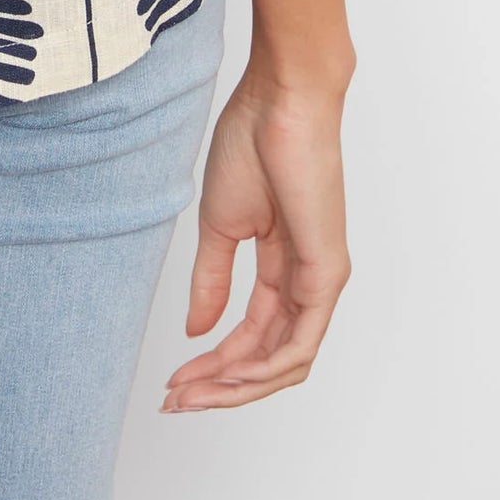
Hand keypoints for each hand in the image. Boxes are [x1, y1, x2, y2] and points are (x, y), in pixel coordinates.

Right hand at [161, 59, 351, 410]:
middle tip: (175, 399)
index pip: (250, 332)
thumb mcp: (219, 223)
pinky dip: (263, 367)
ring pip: (284, 361)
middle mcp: (306, 280)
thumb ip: (210, 280)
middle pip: (266, 356)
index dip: (212, 363)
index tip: (172, 378)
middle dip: (219, 386)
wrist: (279, 100)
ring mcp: (320, 280)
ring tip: (192, 393)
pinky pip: (299, 343)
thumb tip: (196, 330)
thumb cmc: (252, 141)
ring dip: (236, 386)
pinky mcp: (327, 273)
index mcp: (282, 265)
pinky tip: (228, 374)